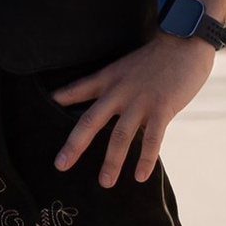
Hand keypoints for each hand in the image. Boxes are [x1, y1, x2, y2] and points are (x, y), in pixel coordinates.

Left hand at [50, 32, 214, 187]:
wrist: (184, 42)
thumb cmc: (156, 57)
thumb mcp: (126, 66)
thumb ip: (114, 86)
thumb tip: (105, 105)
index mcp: (108, 78)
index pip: (77, 90)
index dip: (59, 99)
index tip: (41, 112)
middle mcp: (119, 91)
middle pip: (91, 120)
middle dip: (74, 145)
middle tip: (60, 166)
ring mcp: (140, 101)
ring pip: (120, 136)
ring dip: (112, 162)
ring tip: (105, 183)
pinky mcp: (163, 108)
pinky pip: (152, 139)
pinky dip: (146, 159)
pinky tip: (140, 177)